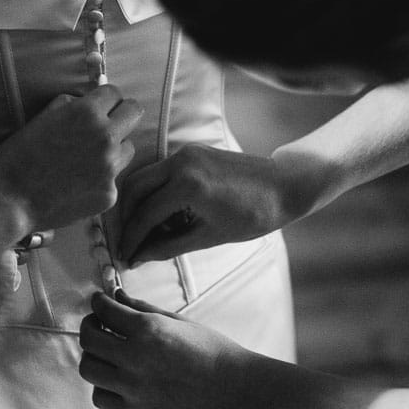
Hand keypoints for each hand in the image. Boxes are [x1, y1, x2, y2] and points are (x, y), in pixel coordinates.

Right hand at [0, 84, 143, 232]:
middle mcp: (105, 138)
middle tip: (107, 125)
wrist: (9, 200)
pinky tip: (78, 184)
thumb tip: (89, 101)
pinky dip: (101, 179)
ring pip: (128, 148)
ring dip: (114, 149)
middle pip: (134, 113)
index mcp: (87, 113)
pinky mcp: (110, 193)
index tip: (99, 107)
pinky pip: (114, 178)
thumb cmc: (19, 156)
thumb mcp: (42, 118)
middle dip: (121, 115)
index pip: (115, 92)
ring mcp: (111, 168)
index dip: (104, 99)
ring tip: (88, 159)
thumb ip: (71, 105)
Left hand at [77, 289, 260, 408]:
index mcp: (148, 329)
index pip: (103, 310)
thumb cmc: (214, 351)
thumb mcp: (180, 322)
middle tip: (100, 325)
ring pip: (88, 368)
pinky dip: (103, 386)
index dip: (97, 303)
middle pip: (88, 339)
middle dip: (90, 326)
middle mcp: (135, 357)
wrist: (237, 391)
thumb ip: (144, 308)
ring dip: (94, 356)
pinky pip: (101, 397)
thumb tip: (117, 296)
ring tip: (107, 353)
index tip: (100, 303)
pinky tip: (116, 379)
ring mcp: (133, 387)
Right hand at [117, 146, 304, 263]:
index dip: (131, 239)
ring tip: (142, 232)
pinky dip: (154, 193)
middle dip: (125, 218)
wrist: (284, 185)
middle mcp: (182, 162)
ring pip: (144, 177)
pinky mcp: (191, 151)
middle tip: (125, 243)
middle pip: (134, 189)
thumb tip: (139, 257)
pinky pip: (160, 172)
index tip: (124, 257)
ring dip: (137, 204)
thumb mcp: (210, 236)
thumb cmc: (254, 215)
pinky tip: (161, 216)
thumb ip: (169, 246)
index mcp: (188, 185)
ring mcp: (186, 153)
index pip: (145, 214)